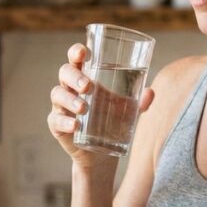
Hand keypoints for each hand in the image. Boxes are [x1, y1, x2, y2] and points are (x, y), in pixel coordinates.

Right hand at [48, 44, 154, 168]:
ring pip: (58, 94)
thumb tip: (150, 92)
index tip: (83, 52)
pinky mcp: (57, 125)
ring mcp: (62, 106)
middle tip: (88, 86)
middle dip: (74, 76)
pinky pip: (55, 120)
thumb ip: (139, 102)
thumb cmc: (113, 123)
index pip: (77, 59)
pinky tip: (75, 126)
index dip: (76, 52)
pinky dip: (64, 121)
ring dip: (70, 99)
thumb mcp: (128, 112)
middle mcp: (71, 89)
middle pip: (64, 73)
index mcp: (86, 77)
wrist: (103, 155)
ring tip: (84, 108)